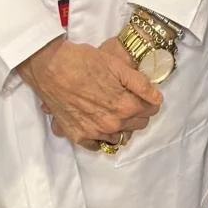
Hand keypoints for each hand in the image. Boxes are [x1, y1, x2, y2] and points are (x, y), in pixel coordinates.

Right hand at [19, 35, 161, 147]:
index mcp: (124, 106)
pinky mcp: (77, 136)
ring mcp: (93, 133)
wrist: (50, 67)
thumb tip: (157, 98)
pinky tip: (98, 122)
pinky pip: (97, 145)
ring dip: (120, 125)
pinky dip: (101, 137)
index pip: (150, 111)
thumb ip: (140, 83)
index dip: (150, 100)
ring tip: (112, 109)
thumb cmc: (83, 61)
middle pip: (137, 125)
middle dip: (138, 112)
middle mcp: (111, 125)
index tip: (144, 93)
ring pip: (118, 137)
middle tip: (129, 98)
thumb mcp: (116, 64)